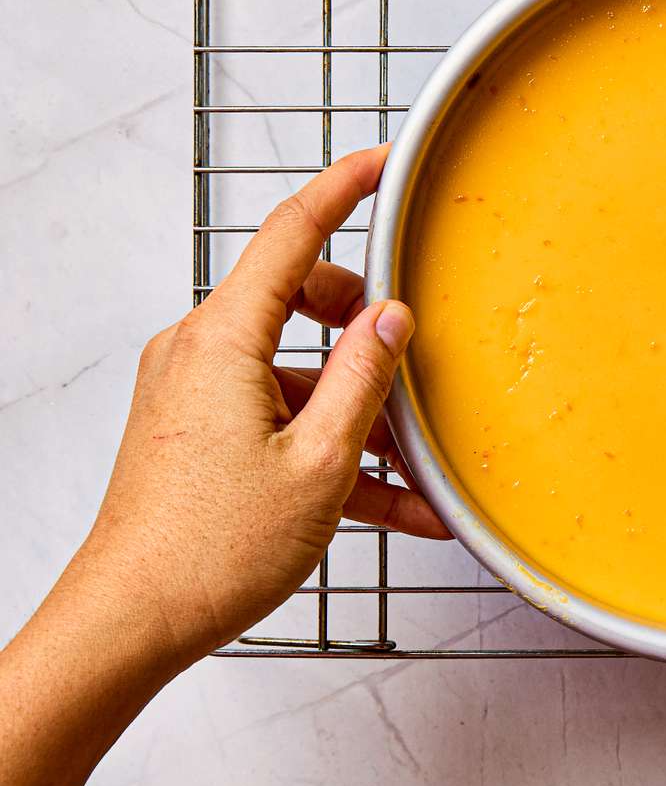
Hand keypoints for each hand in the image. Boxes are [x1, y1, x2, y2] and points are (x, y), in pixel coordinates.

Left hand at [79, 144, 448, 665]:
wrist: (130, 623)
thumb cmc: (209, 550)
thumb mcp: (321, 461)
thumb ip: (363, 376)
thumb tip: (391, 317)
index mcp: (224, 340)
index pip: (292, 232)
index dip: (344, 187)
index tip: (383, 161)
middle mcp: (201, 352)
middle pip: (303, 299)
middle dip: (366, 328)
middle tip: (414, 366)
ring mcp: (196, 392)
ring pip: (298, 368)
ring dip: (358, 408)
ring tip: (414, 468)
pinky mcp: (199, 431)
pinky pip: (281, 414)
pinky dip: (330, 443)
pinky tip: (389, 502)